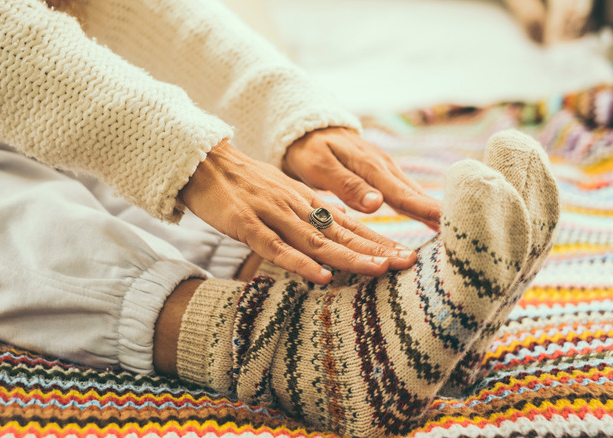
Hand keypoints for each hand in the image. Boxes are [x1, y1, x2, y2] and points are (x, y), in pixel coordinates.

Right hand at [179, 140, 416, 284]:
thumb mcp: (283, 196)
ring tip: (378, 270)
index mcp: (307, 202)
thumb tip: (334, 237)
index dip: (378, 240)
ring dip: (349, 256)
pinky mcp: (247, 224)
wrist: (204, 162)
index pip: (350, 224)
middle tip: (407, 263)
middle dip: (376, 249)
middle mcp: (297, 206)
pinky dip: (299, 263)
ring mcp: (273, 214)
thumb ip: (308, 216)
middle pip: (342, 232)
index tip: (406, 255)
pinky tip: (320, 276)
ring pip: (316, 240)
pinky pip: (276, 247)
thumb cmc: (244, 185)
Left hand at [282, 127, 441, 229]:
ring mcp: (384, 169)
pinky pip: (405, 191)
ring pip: (413, 192)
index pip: (401, 193)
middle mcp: (383, 167)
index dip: (424, 209)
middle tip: (463, 231)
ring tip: (455, 230)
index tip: (445, 222)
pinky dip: (420, 204)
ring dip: (432, 209)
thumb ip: (346, 185)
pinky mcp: (382, 173)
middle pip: (414, 194)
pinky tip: (432, 217)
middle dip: (437, 212)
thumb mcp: (319, 166)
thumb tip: (377, 204)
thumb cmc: (309, 149)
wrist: (307, 127)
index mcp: (369, 166)